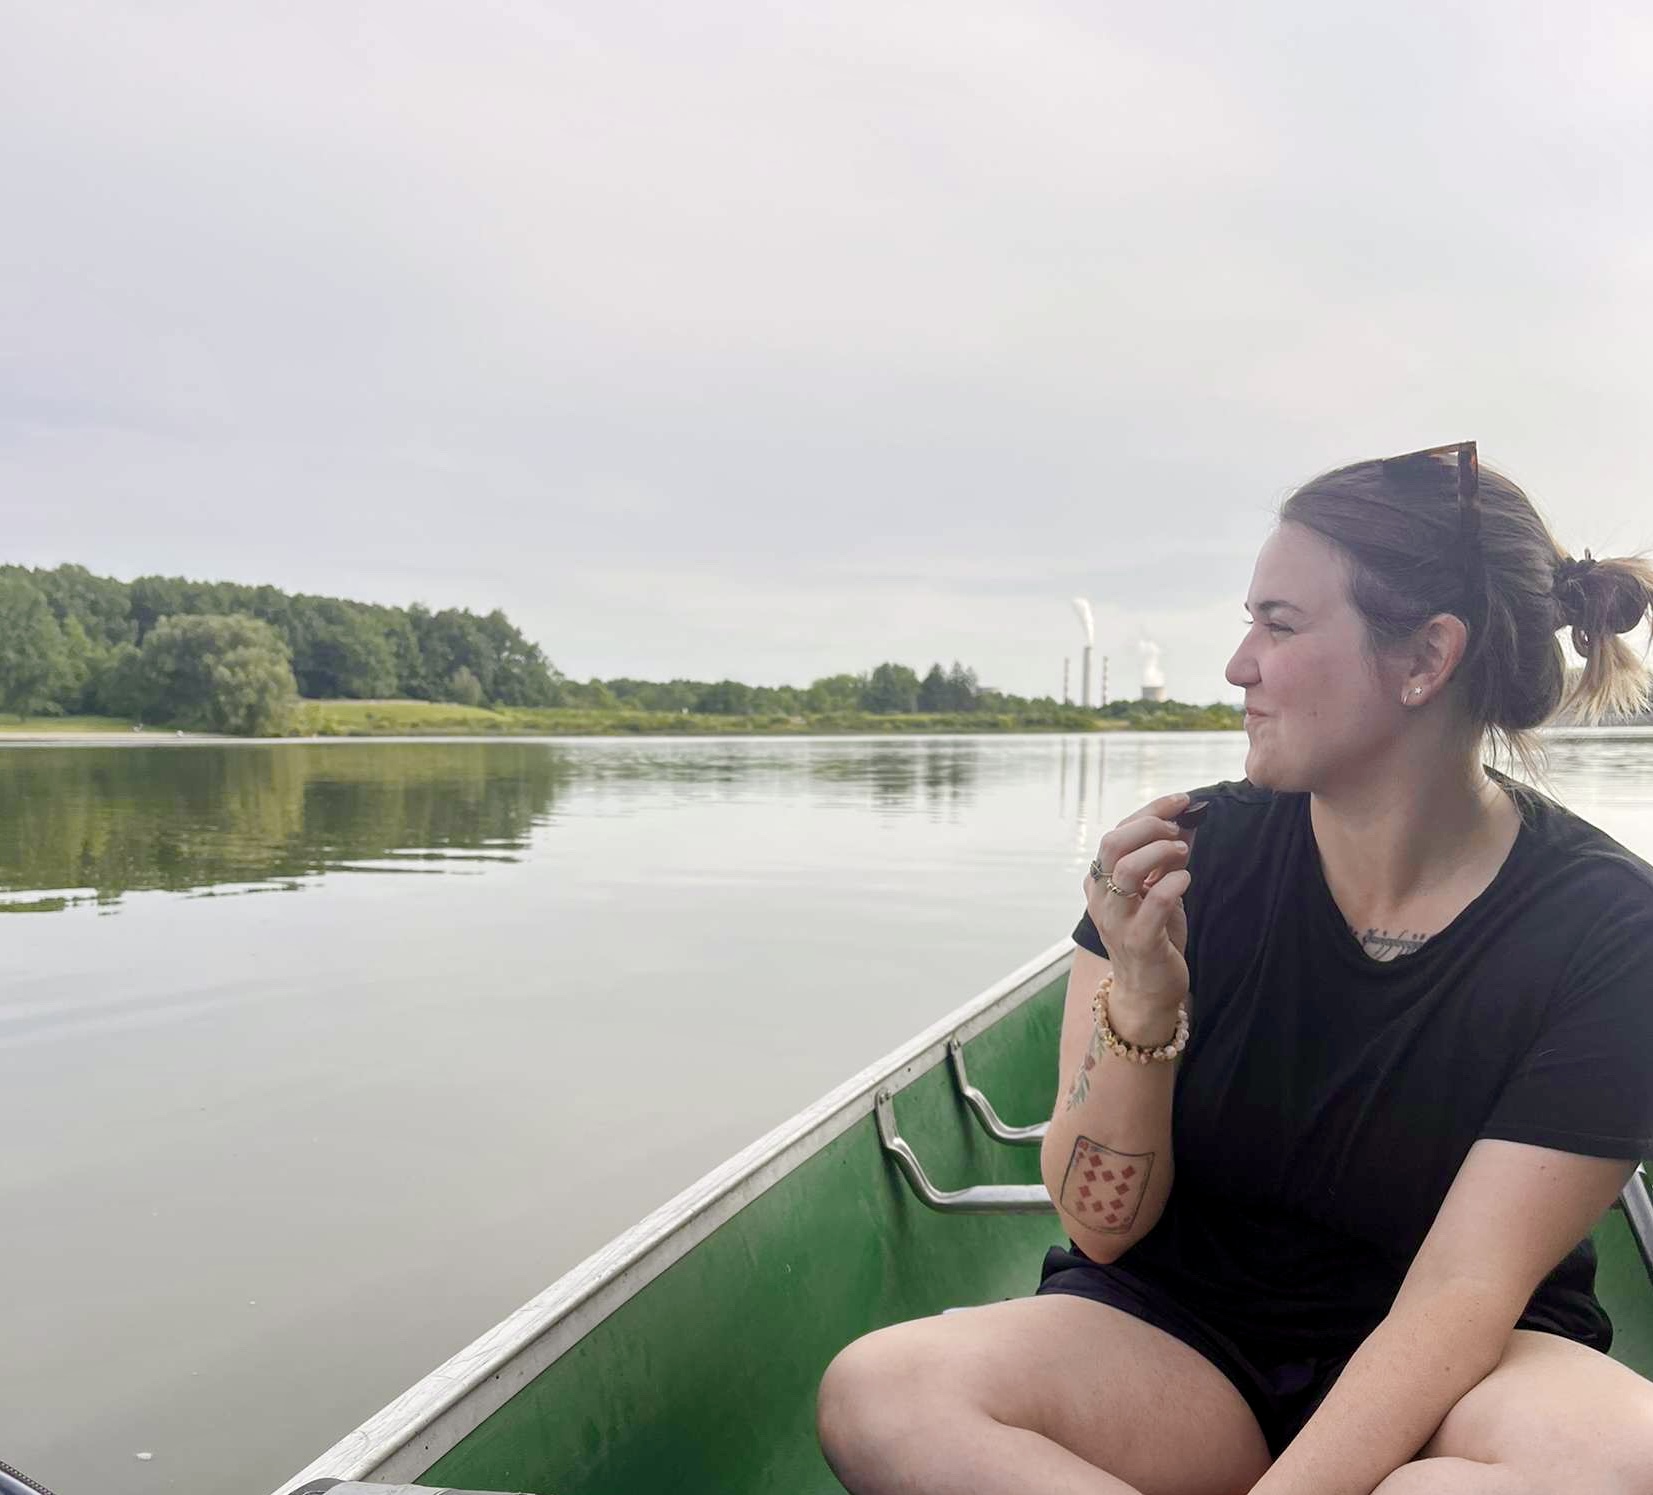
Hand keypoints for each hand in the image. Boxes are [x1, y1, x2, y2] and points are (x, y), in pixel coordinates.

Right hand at [1084, 790, 1196, 1013]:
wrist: (1149, 991)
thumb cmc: (1154, 936)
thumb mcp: (1157, 890)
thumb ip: (1166, 859)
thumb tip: (1187, 820)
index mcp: (1100, 881)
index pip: (1117, 833)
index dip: (1150, 811)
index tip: (1182, 801)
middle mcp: (1101, 897)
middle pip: (1113, 843)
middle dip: (1150, 827)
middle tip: (1177, 831)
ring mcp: (1116, 919)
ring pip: (1126, 869)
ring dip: (1159, 851)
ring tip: (1182, 852)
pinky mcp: (1138, 941)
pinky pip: (1155, 902)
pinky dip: (1174, 883)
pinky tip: (1186, 879)